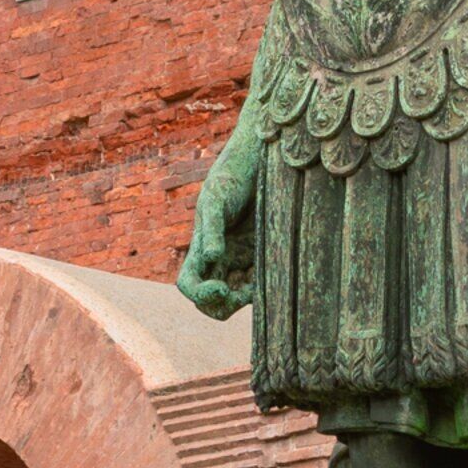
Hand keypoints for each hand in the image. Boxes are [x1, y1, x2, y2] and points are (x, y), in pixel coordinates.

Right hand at [177, 139, 259, 319]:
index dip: (200, 294)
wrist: (262, 162)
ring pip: (239, 298)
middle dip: (224, 305)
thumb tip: (212, 257)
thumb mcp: (217, 199)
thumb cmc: (233, 176)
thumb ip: (213, 229)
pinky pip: (262, 284)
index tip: (222, 290)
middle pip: (212, 301)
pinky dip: (267, 288)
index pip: (189, 284)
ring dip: (248, 299)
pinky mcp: (266, 257)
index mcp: (201, 248)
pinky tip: (278, 275)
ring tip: (265, 283)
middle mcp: (220, 259)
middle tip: (246, 294)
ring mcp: (244, 260)